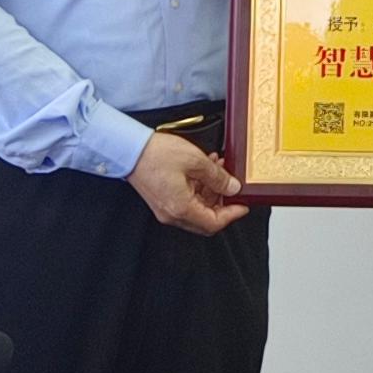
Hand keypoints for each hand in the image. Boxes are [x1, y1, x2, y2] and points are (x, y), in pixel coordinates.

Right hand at [127, 130, 249, 235]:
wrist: (129, 149)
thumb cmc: (155, 154)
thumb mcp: (195, 161)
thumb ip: (218, 177)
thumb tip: (233, 187)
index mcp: (182, 208)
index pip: (214, 223)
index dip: (232, 215)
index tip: (243, 205)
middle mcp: (172, 214)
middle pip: (206, 219)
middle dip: (222, 201)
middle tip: (231, 185)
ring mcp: (166, 208)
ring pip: (197, 209)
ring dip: (210, 191)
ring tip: (217, 168)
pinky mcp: (162, 200)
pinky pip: (185, 201)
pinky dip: (198, 189)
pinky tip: (203, 170)